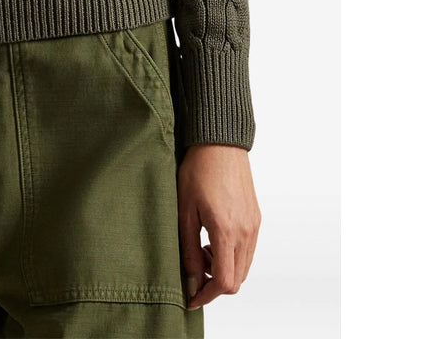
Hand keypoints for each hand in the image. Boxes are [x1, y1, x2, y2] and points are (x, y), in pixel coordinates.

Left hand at [177, 143, 260, 309]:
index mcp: (226, 230)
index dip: (207, 295)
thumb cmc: (198, 170)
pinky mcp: (256, 219)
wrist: (219, 143)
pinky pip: (248, 250)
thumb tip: (191, 280)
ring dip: (223, 268)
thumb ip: (188, 248)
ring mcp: (254, 226)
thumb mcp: (184, 210)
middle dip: (213, 282)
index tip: (191, 297)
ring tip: (201, 246)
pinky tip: (213, 237)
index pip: (224, 282)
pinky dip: (232, 255)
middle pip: (236, 280)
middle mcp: (245, 232)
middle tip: (194, 264)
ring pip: (243, 267)